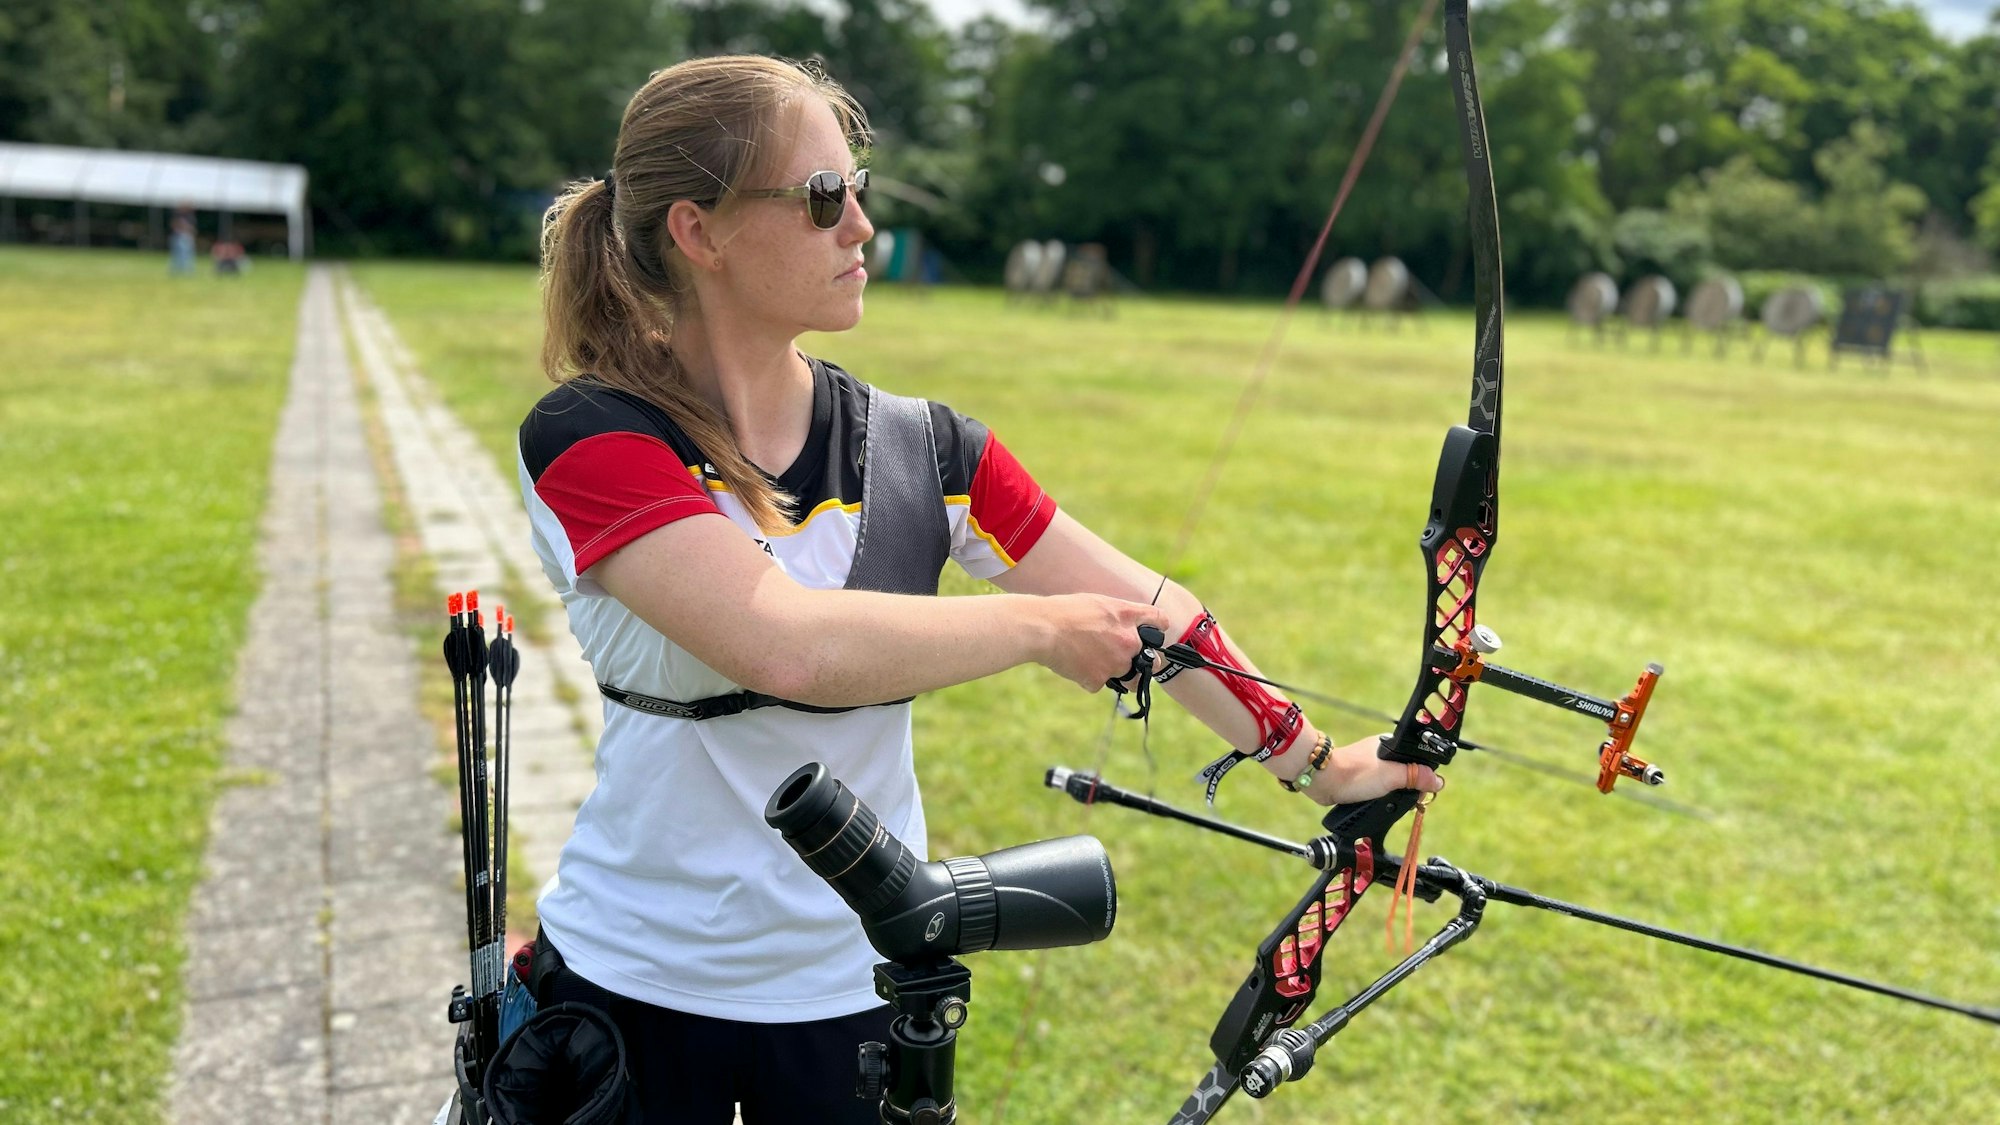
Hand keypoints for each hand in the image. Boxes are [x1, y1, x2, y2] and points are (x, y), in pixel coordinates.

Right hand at [1037, 594, 1170, 691]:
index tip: (1155, 633)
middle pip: (1149, 660)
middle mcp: (1128, 641)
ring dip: (1113, 671)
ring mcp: (1115, 663)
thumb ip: (1119, 615)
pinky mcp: (1099, 680)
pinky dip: (1088, 677)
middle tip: (1116, 655)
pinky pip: (1100, 683)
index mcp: (1128, 616)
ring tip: (1089, 657)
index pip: (1160, 620)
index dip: (1159, 627)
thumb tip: (1127, 626)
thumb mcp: (1098, 603)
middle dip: (1137, 661)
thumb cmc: (1064, 611)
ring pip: (1126, 676)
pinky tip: (1074, 663)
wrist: (1042, 629)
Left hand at [1293, 734, 1444, 806]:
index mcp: (1389, 746)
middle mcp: (1379, 754)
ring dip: (1392, 795)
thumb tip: (1438, 781)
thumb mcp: (1392, 775)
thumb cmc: (1355, 773)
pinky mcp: (1358, 779)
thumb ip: (1415, 776)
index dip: (1423, 777)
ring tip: (1389, 802)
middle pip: (1404, 773)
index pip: (1416, 760)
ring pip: (1390, 783)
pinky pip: (1376, 789)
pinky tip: (1377, 803)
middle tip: (1407, 800)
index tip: (1423, 791)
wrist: (1323, 780)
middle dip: (1407, 788)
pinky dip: (1379, 797)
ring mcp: (1368, 767)